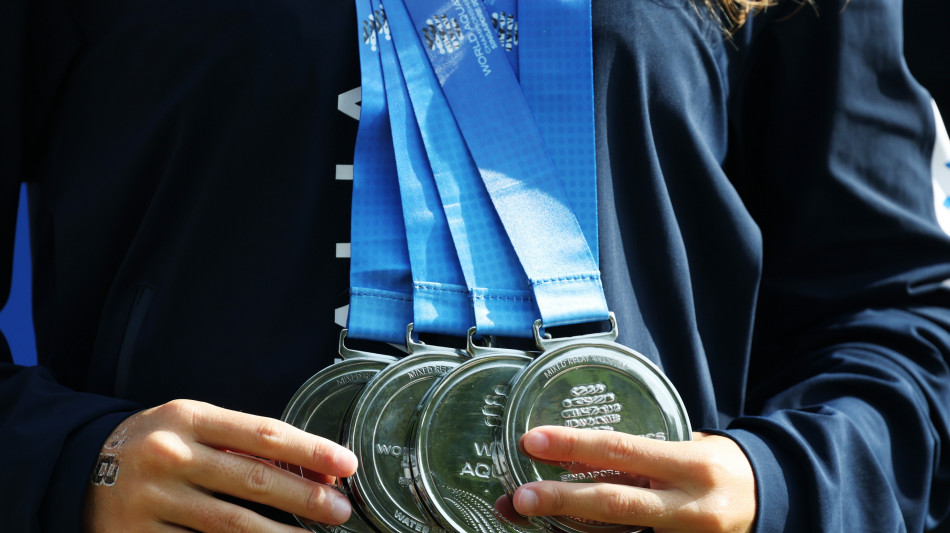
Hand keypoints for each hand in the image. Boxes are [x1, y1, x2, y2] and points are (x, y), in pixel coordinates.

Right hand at [81, 399, 356, 531]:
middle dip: (304, 498)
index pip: (263, 433)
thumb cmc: (157, 443)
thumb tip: (311, 469)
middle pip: (252, 480)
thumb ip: (243, 444)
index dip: (310, 450)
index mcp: (189, 418)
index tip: (346, 463)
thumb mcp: (193, 425)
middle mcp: (170, 456)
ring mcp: (151, 500)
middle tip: (341, 510)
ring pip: (230, 524)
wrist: (81, 467)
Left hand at [507, 427, 755, 532]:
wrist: (772, 500)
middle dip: (562, 500)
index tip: (532, 440)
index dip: (574, 445)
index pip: (622, 450)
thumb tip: (578, 451)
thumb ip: (643, 452)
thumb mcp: (689, 447)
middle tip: (519, 497)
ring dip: (568, 529)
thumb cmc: (720, 466)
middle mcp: (688, 506)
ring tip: (526, 517)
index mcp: (690, 465)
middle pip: (615, 503)